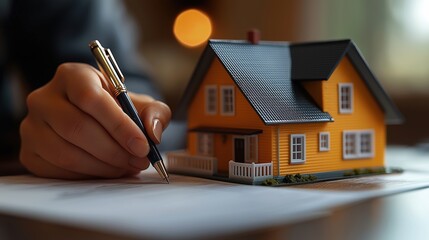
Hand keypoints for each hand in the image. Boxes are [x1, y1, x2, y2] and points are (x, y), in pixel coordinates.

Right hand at [19, 63, 170, 178]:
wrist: (90, 119)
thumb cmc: (116, 109)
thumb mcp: (141, 103)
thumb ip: (155, 112)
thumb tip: (152, 132)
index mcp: (72, 76)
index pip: (90, 99)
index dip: (118, 125)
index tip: (142, 145)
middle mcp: (44, 97)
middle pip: (77, 128)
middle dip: (115, 150)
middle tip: (139, 160)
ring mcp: (32, 126)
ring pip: (67, 153)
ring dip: (104, 166)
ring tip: (127, 166)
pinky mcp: (29, 152)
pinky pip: (58, 170)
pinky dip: (88, 175)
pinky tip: (107, 170)